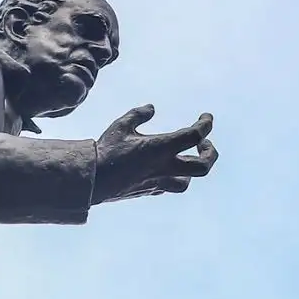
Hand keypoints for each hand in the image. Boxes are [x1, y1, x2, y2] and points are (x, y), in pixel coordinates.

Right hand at [93, 105, 216, 202]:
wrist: (90, 181)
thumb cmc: (105, 152)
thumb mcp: (120, 126)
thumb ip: (139, 115)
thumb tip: (151, 108)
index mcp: (162, 148)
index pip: (195, 135)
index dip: (205, 124)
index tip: (205, 117)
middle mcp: (164, 167)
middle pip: (203, 166)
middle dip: (209, 153)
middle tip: (203, 143)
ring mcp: (156, 182)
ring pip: (186, 182)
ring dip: (190, 171)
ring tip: (184, 160)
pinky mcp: (146, 191)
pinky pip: (166, 187)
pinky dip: (170, 177)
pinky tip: (161, 169)